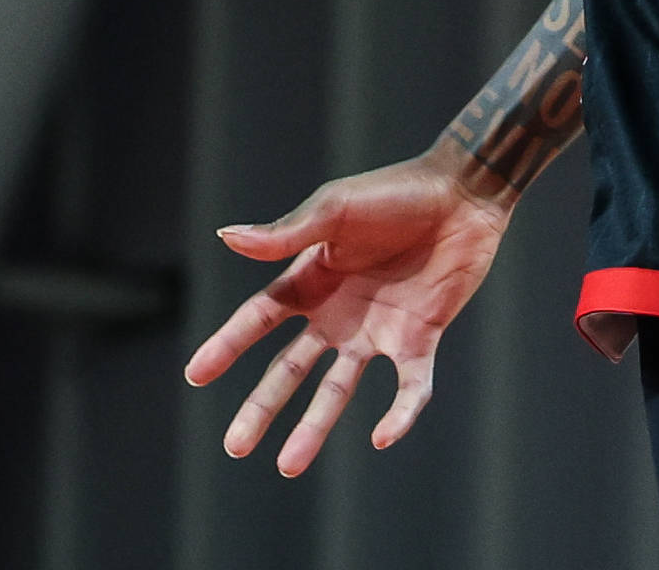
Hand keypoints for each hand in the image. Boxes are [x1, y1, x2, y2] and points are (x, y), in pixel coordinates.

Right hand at [183, 151, 510, 475]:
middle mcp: (339, 312)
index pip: (259, 318)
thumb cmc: (396, 192)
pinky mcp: (419, 338)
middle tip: (234, 447)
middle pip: (290, 368)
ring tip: (287, 466)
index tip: (195, 374)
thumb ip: (285, 234)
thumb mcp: (336, 209)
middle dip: (262, 407)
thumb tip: (225, 236)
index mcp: (313, 278)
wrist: (463, 192)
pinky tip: (382, 436)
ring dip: (314, 427)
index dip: (228, 344)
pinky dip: (399, 413)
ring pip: (337, 390)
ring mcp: (378, 329)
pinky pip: (408, 387)